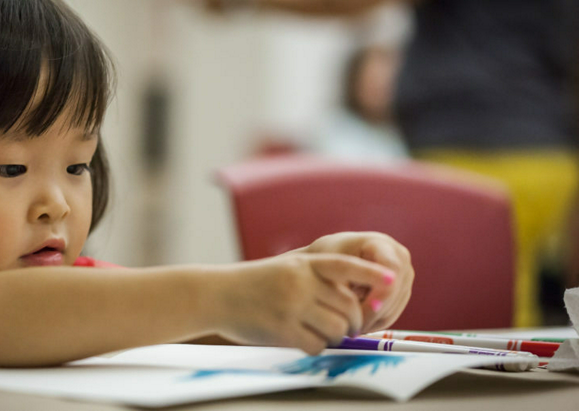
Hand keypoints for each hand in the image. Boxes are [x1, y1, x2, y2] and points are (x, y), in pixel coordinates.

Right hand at [212, 250, 394, 355]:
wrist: (217, 294)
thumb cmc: (254, 285)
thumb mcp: (287, 270)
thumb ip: (317, 282)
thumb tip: (352, 309)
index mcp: (304, 264)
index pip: (346, 266)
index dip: (372, 273)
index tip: (393, 279)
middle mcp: (301, 282)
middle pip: (349, 306)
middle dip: (353, 321)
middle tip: (348, 328)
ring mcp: (292, 305)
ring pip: (337, 328)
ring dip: (336, 336)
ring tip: (322, 333)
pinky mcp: (283, 329)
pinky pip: (316, 345)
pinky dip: (316, 347)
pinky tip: (302, 340)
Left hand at [307, 232, 412, 331]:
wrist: (331, 255)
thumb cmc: (326, 258)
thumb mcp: (330, 269)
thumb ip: (344, 288)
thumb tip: (357, 312)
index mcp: (381, 244)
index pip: (392, 269)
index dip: (380, 293)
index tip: (358, 312)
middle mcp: (399, 257)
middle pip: (395, 291)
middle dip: (372, 313)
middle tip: (348, 329)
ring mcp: (404, 275)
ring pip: (394, 307)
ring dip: (371, 321)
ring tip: (347, 327)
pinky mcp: (402, 291)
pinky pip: (393, 314)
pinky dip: (374, 323)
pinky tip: (355, 326)